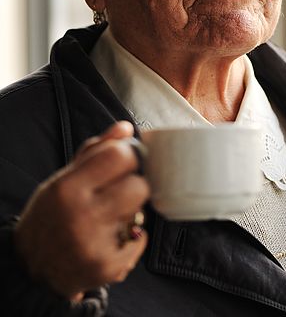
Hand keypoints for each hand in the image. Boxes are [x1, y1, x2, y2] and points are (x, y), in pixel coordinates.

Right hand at [14, 121, 149, 299]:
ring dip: (133, 210)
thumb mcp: (63, 178)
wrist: (31, 269)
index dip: (128, 156)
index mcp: (67, 188)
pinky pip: (141, 239)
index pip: (119, 156)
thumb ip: (96, 150)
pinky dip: (132, 237)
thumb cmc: (51, 215)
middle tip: (117, 192)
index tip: (124, 162)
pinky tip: (111, 238)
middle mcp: (81, 216)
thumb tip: (126, 129)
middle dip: (132, 185)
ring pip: (142, 212)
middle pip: (139, 186)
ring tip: (111, 215)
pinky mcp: (108, 268)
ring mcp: (95, 245)